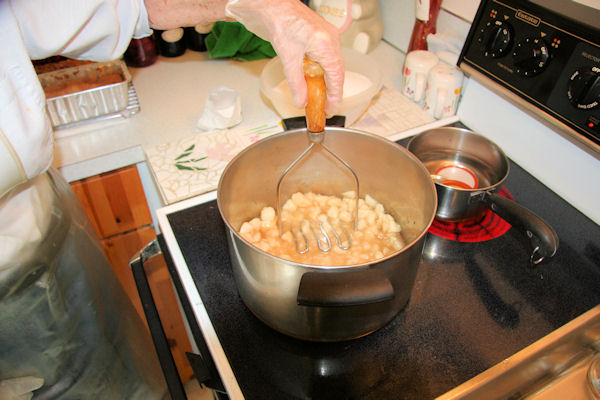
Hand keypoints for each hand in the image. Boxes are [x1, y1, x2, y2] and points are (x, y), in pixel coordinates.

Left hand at [226, 0, 343, 115]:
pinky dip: (318, 70)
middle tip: (324, 107)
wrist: (269, 4)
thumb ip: (296, 83)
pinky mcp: (317, 35)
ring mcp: (325, 35)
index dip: (335, 96)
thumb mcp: (288, 59)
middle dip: (330, 91)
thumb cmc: (280, 22)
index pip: (337, 76)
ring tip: (317, 96)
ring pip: (329, 64)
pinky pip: (323, 56)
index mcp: (327, 44)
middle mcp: (330, 39)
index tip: (331, 109)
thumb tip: (301, 101)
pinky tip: (311, 79)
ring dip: (324, 81)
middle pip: (335, 70)